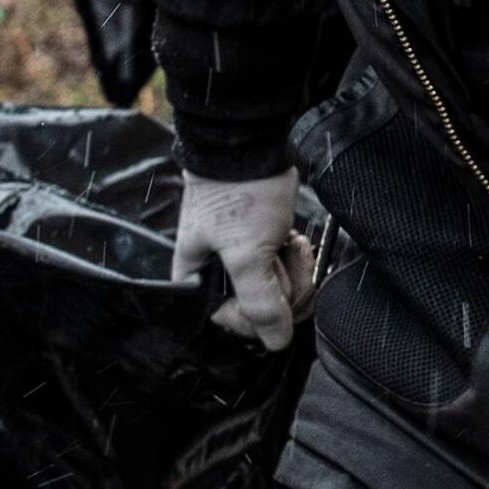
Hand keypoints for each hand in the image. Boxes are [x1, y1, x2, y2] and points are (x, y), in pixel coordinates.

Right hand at [172, 169, 318, 350]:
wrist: (251, 145)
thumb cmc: (239, 196)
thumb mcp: (247, 254)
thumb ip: (259, 303)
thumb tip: (275, 342)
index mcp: (195, 278)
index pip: (225, 321)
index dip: (253, 318)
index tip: (269, 299)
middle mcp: (215, 272)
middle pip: (255, 308)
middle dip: (279, 288)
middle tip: (281, 258)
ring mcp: (241, 258)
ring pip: (275, 290)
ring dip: (291, 270)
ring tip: (287, 243)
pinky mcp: (261, 245)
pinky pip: (282, 269)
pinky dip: (294, 257)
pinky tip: (293, 240)